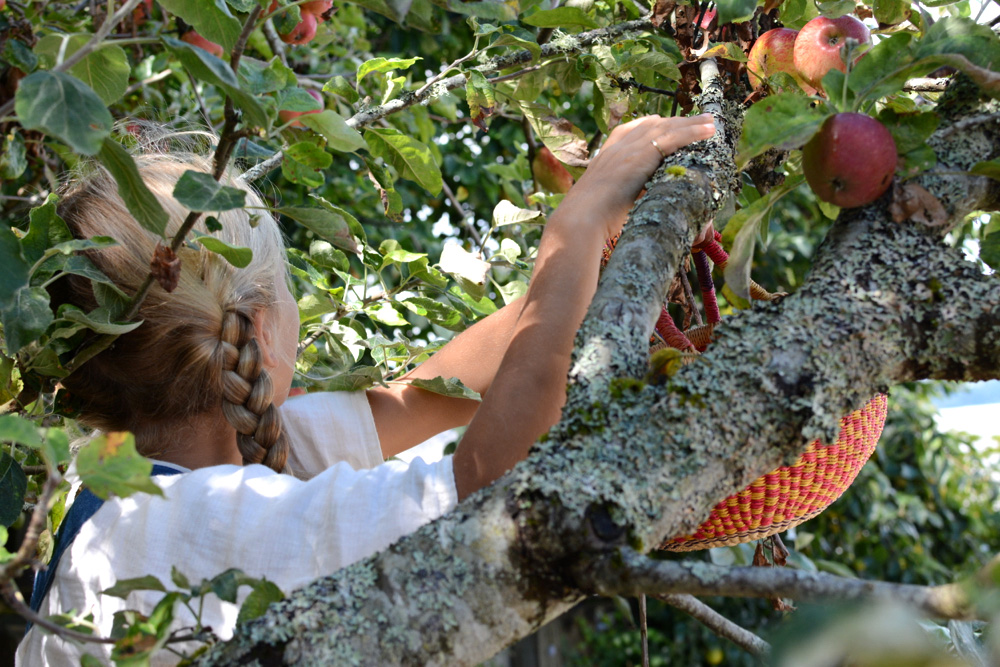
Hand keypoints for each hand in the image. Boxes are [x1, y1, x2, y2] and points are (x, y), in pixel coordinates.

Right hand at [564, 114, 715, 238]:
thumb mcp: (607, 198)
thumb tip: (639, 200)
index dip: (656, 125)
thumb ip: (623, 192)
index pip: (635, 129)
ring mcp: (630, 147)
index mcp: (608, 153)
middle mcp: (619, 145)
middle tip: (699, 118)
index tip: (670, 123)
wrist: (582, 216)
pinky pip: (673, 137)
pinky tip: (708, 130)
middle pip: (654, 124)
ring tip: (711, 121)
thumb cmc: (592, 217)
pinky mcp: (642, 155)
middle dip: (677, 120)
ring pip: (667, 128)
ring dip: (692, 123)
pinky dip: (693, 132)